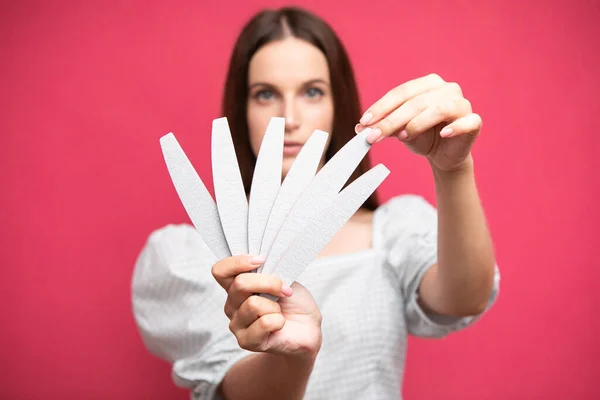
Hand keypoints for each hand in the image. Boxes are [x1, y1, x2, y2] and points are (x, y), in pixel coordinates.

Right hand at [212, 255, 321, 357]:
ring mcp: (237, 324)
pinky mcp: (246, 341)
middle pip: (240, 284)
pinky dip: (278, 321)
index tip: (261, 260)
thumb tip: (260, 263)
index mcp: (237, 286)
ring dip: (274, 306)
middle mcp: (232, 304)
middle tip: (285, 290)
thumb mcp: (283, 277)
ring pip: (253, 304)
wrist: (309, 328)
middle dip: (269, 283)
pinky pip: (263, 323)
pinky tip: (280, 325)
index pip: (220, 271)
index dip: (237, 262)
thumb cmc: (294, 302)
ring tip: (279, 312)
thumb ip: (267, 270)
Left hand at [355, 73, 480, 171]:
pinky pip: (467, 121)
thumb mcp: (398, 131)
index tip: (364, 122)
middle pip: (416, 102)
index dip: (381, 107)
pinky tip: (443, 134)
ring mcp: (462, 104)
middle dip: (392, 120)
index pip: (401, 93)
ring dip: (417, 123)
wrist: (443, 155)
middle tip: (374, 136)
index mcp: (427, 84)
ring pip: (440, 108)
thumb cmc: (421, 137)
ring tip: (402, 137)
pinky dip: (455, 127)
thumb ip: (382, 126)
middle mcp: (446, 89)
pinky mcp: (474, 122)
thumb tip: (360, 129)